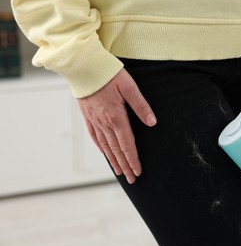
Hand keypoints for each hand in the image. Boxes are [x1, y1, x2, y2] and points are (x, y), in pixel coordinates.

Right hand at [77, 68, 156, 183]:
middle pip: (116, 150)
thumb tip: (152, 123)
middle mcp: (104, 123)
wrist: (82, 66)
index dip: (133, 159)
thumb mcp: (129, 87)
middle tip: (132, 179)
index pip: (127, 144)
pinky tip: (105, 153)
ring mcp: (94, 120)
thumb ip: (141, 106)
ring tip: (120, 172)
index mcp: (116, 117)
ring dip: (114, 160)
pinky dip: (101, 147)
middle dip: (125, 166)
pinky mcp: (88, 116)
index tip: (138, 171)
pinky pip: (95, 136)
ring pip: (105, 146)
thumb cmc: (107, 74)